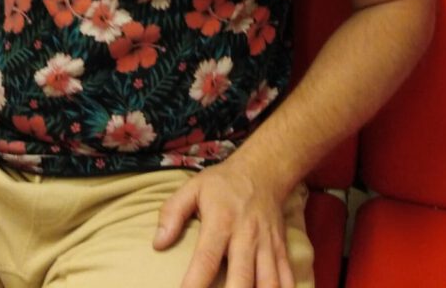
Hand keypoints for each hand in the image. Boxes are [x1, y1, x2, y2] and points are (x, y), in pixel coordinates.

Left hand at [153, 155, 293, 287]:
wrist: (263, 170)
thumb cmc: (222, 183)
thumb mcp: (193, 187)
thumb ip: (173, 213)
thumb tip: (158, 243)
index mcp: (221, 222)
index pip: (206, 260)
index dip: (194, 285)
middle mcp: (246, 236)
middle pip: (241, 280)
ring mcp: (267, 245)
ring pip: (269, 283)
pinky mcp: (281, 250)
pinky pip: (287, 278)